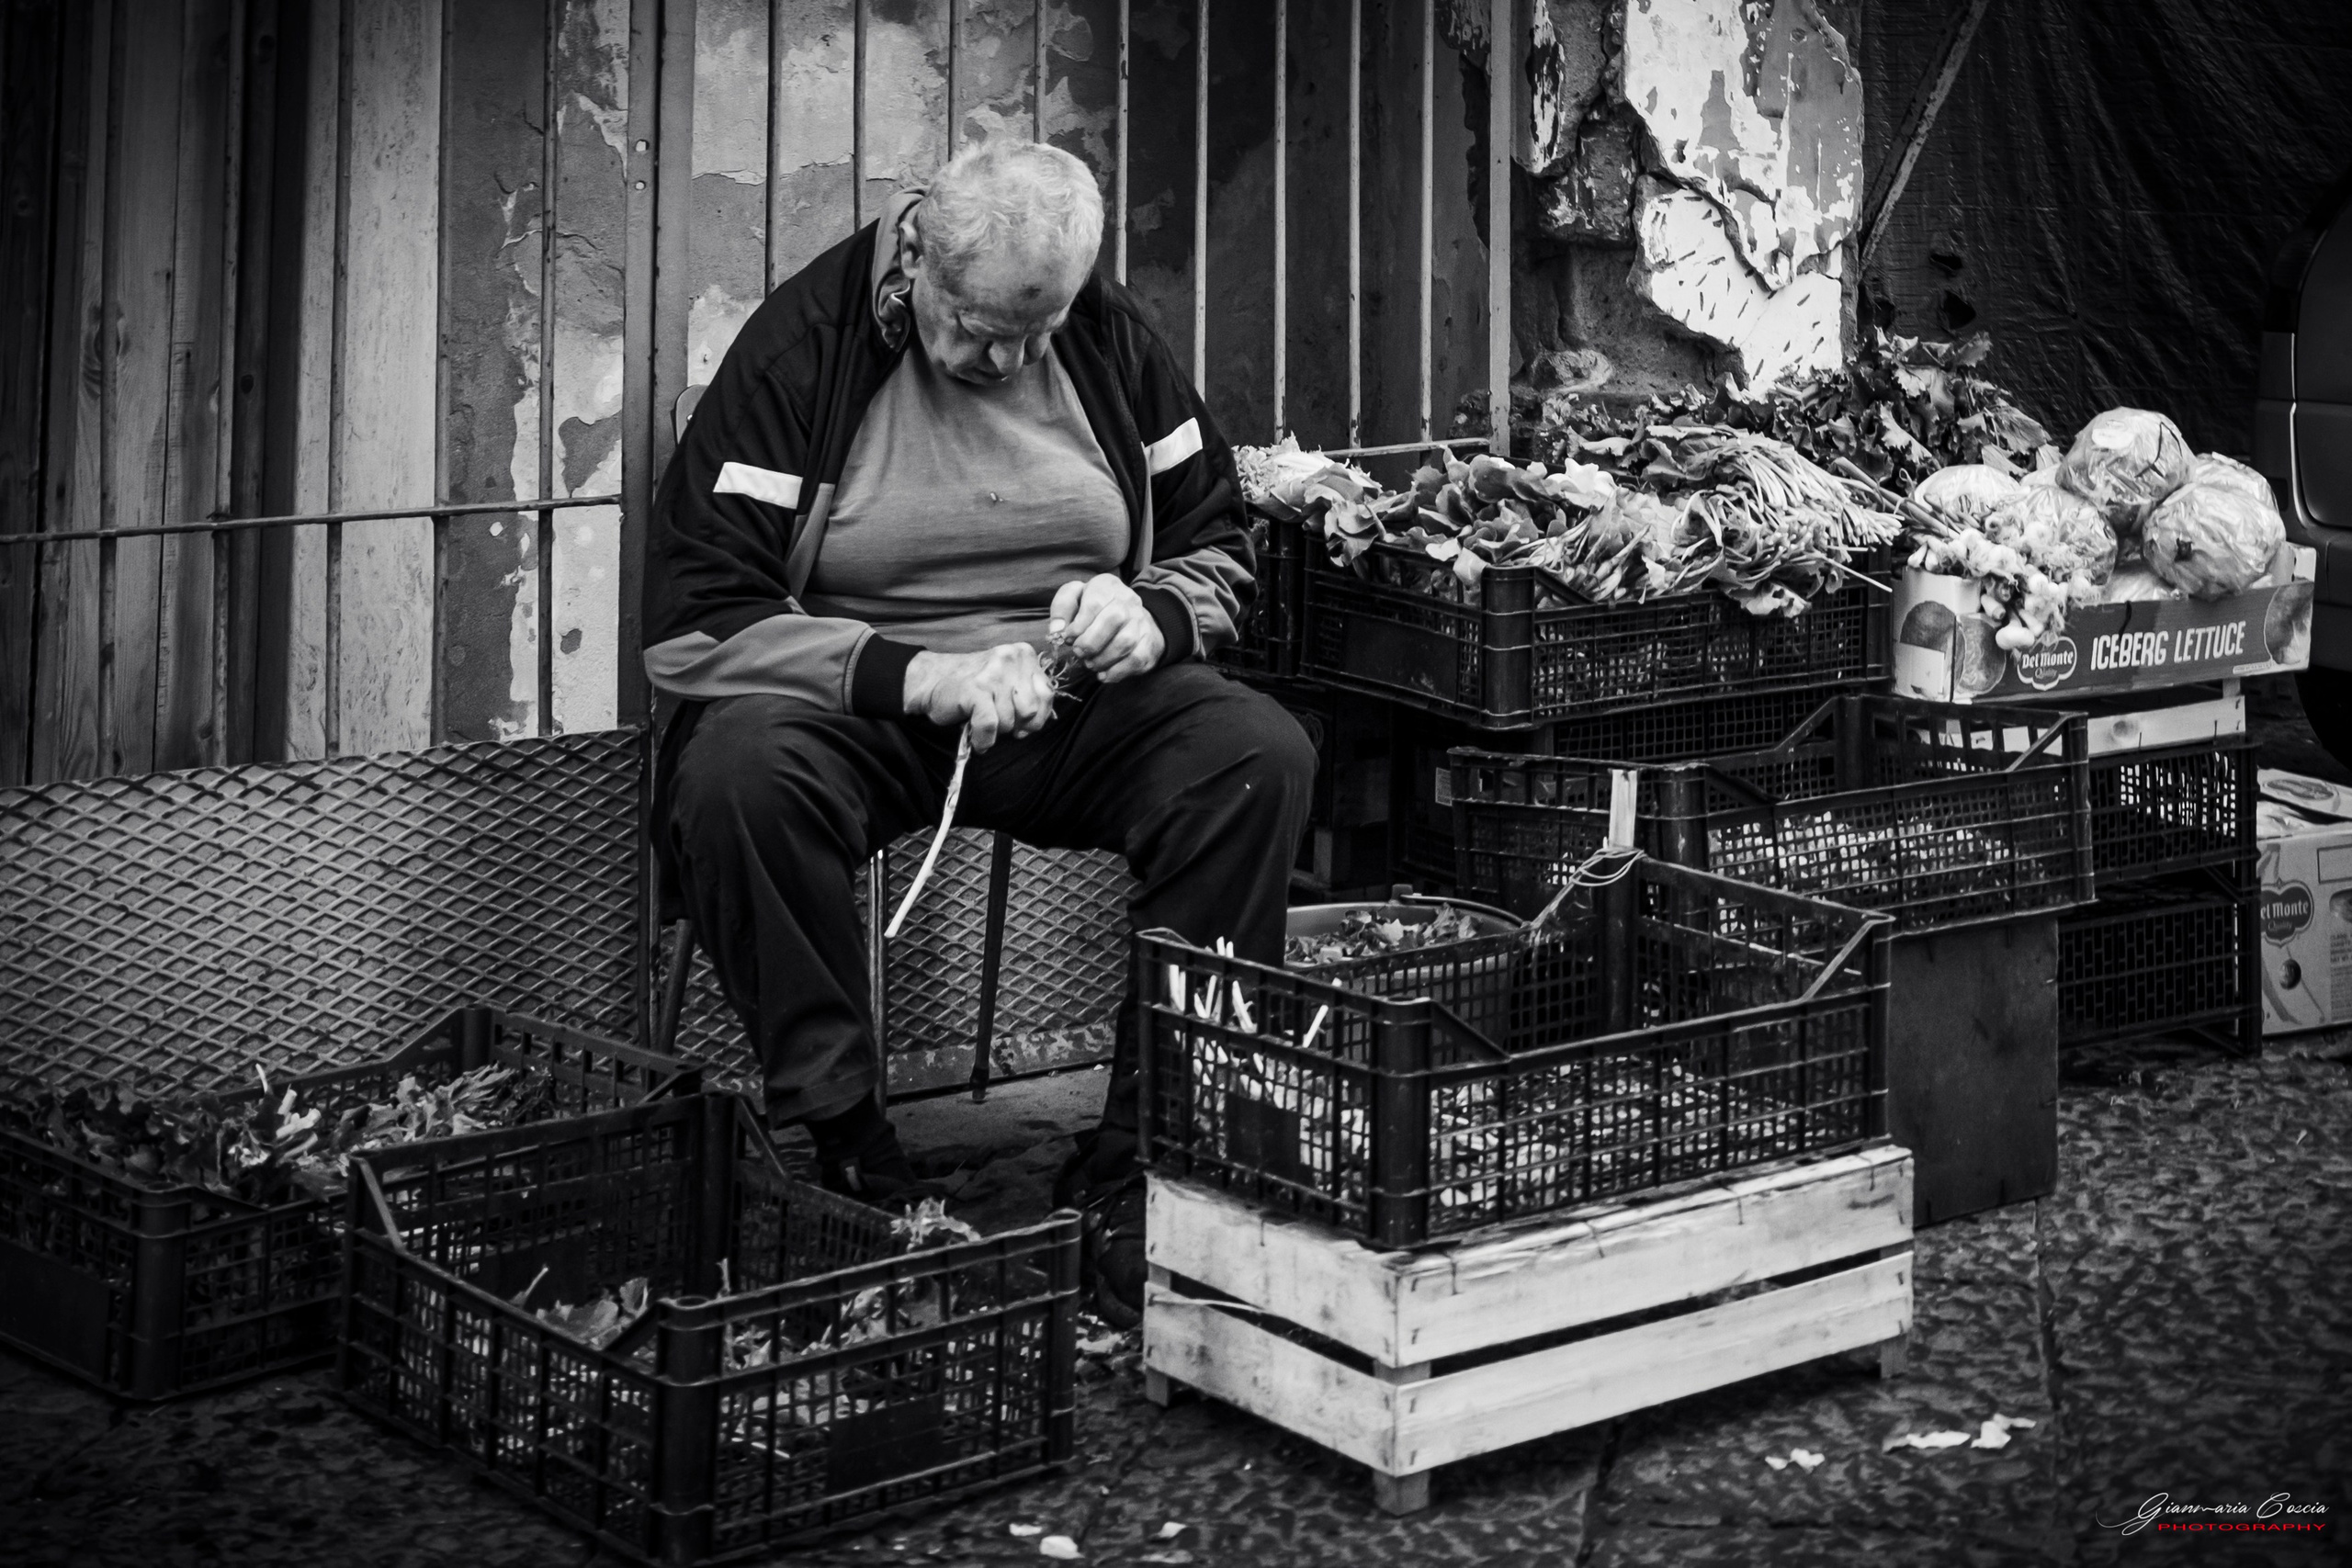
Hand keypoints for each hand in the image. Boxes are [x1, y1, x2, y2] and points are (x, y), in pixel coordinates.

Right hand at [902, 645, 1056, 750]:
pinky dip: (983, 739)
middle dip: (1017, 724)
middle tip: (1000, 722)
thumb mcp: (1008, 682)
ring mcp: (992, 673)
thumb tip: (1040, 721)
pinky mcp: (975, 689)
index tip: (1022, 721)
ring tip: (982, 719)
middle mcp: (1010, 658)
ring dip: (997, 730)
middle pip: (1031, 710)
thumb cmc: (972, 687)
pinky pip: (990, 726)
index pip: (1047, 693)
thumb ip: (1030, 695)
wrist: (930, 682)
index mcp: (1023, 654)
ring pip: (1010, 720)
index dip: (1037, 716)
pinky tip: (978, 738)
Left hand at [1049, 574, 1164, 683]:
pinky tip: (1104, 674)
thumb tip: (1057, 630)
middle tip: (1079, 652)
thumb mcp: (1075, 599)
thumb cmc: (1095, 610)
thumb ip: (1062, 608)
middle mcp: (1129, 601)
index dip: (1079, 624)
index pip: (1095, 602)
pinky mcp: (1149, 643)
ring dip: (1102, 659)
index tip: (1069, 638)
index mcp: (1107, 586)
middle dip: (1091, 642)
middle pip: (1114, 618)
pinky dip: (1116, 671)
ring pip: (1125, 641)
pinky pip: (1136, 659)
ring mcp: (1142, 622)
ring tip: (1090, 664)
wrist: (1132, 619)